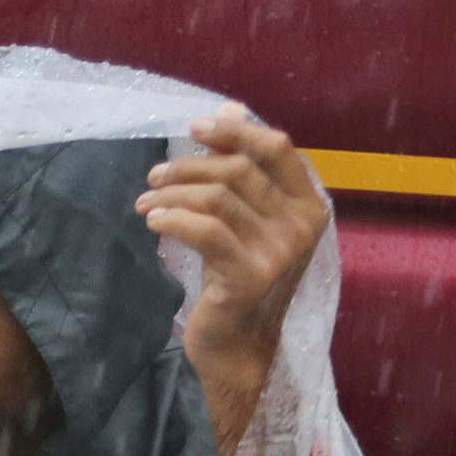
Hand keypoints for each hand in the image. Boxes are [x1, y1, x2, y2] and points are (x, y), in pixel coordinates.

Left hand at [136, 105, 328, 455]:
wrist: (237, 347)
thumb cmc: (239, 278)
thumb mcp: (247, 219)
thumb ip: (243, 166)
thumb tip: (227, 108)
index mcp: (309, 206)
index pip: (277, 147)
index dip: (235, 131)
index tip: (193, 128)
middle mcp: (302, 227)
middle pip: (238, 170)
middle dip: (188, 167)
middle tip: (154, 178)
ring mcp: (279, 253)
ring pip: (217, 198)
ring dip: (172, 194)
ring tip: (145, 203)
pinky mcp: (249, 278)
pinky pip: (205, 230)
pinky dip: (172, 219)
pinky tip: (153, 222)